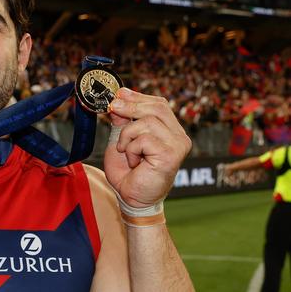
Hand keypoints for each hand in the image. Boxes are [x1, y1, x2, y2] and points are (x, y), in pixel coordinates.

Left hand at [104, 88, 191, 207]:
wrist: (132, 198)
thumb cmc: (129, 173)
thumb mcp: (122, 141)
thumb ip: (123, 122)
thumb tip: (118, 100)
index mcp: (170, 130)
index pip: (158, 104)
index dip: (138, 97)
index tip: (119, 94)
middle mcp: (179, 136)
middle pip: (156, 107)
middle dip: (130, 105)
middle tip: (112, 107)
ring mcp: (178, 145)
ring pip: (148, 122)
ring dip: (128, 135)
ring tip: (125, 151)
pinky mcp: (171, 154)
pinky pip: (144, 139)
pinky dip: (131, 148)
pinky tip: (133, 162)